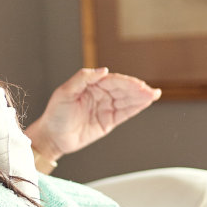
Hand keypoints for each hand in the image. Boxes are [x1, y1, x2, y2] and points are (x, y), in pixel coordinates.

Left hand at [25, 68, 160, 161]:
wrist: (52, 136)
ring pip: (126, 101)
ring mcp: (105, 108)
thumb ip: (82, 79)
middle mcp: (100, 95)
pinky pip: (124, 113)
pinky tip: (146, 102)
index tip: (138, 84)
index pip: (113, 81)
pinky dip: (135, 108)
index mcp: (91, 85)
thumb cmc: (55, 113)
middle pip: (123, 90)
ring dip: (140, 97)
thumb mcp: (65, 92)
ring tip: (154, 95)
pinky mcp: (108, 122)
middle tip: (150, 91)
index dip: (126, 82)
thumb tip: (103, 70)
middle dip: (137, 89)